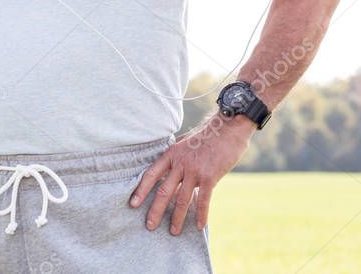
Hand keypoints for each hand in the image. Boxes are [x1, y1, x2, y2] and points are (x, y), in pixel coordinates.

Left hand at [129, 113, 254, 234]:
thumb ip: (176, 155)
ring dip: (176, 218)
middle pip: (164, 191)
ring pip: (182, 199)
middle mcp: (180, 164)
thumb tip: (168, 164)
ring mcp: (195, 171)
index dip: (141, 190)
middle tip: (149, 225)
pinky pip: (203, 200)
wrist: (227, 128)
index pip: (151, 174)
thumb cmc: (207, 135)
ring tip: (173, 231)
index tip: (133, 203)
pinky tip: (199, 226)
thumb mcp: (184, 141)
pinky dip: (201, 214)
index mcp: (171, 154)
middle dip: (155, 210)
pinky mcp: (210, 177)